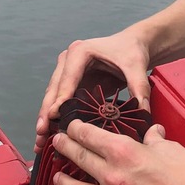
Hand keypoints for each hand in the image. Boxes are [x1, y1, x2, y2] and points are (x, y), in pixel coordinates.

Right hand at [34, 30, 152, 153]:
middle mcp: (68, 61)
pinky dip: (55, 118)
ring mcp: (67, 73)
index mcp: (80, 52)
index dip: (60, 98)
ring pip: (52, 98)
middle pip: (54, 89)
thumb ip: (139, 88)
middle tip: (41, 133)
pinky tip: (50, 135)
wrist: (133, 44)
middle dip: (47, 112)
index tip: (54, 116)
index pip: (68, 79)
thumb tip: (143, 111)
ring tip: (41, 139)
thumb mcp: (136, 67)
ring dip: (46, 119)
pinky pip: (60, 103)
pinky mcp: (72, 84)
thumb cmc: (131, 50)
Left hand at [50, 120, 184, 184]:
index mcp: (125, 152)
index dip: (74, 128)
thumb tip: (150, 135)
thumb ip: (153, 140)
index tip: (70, 126)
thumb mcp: (171, 149)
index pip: (87, 135)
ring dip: (63, 181)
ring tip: (57, 176)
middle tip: (57, 143)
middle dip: (64, 147)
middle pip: (76, 157)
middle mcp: (113, 177)